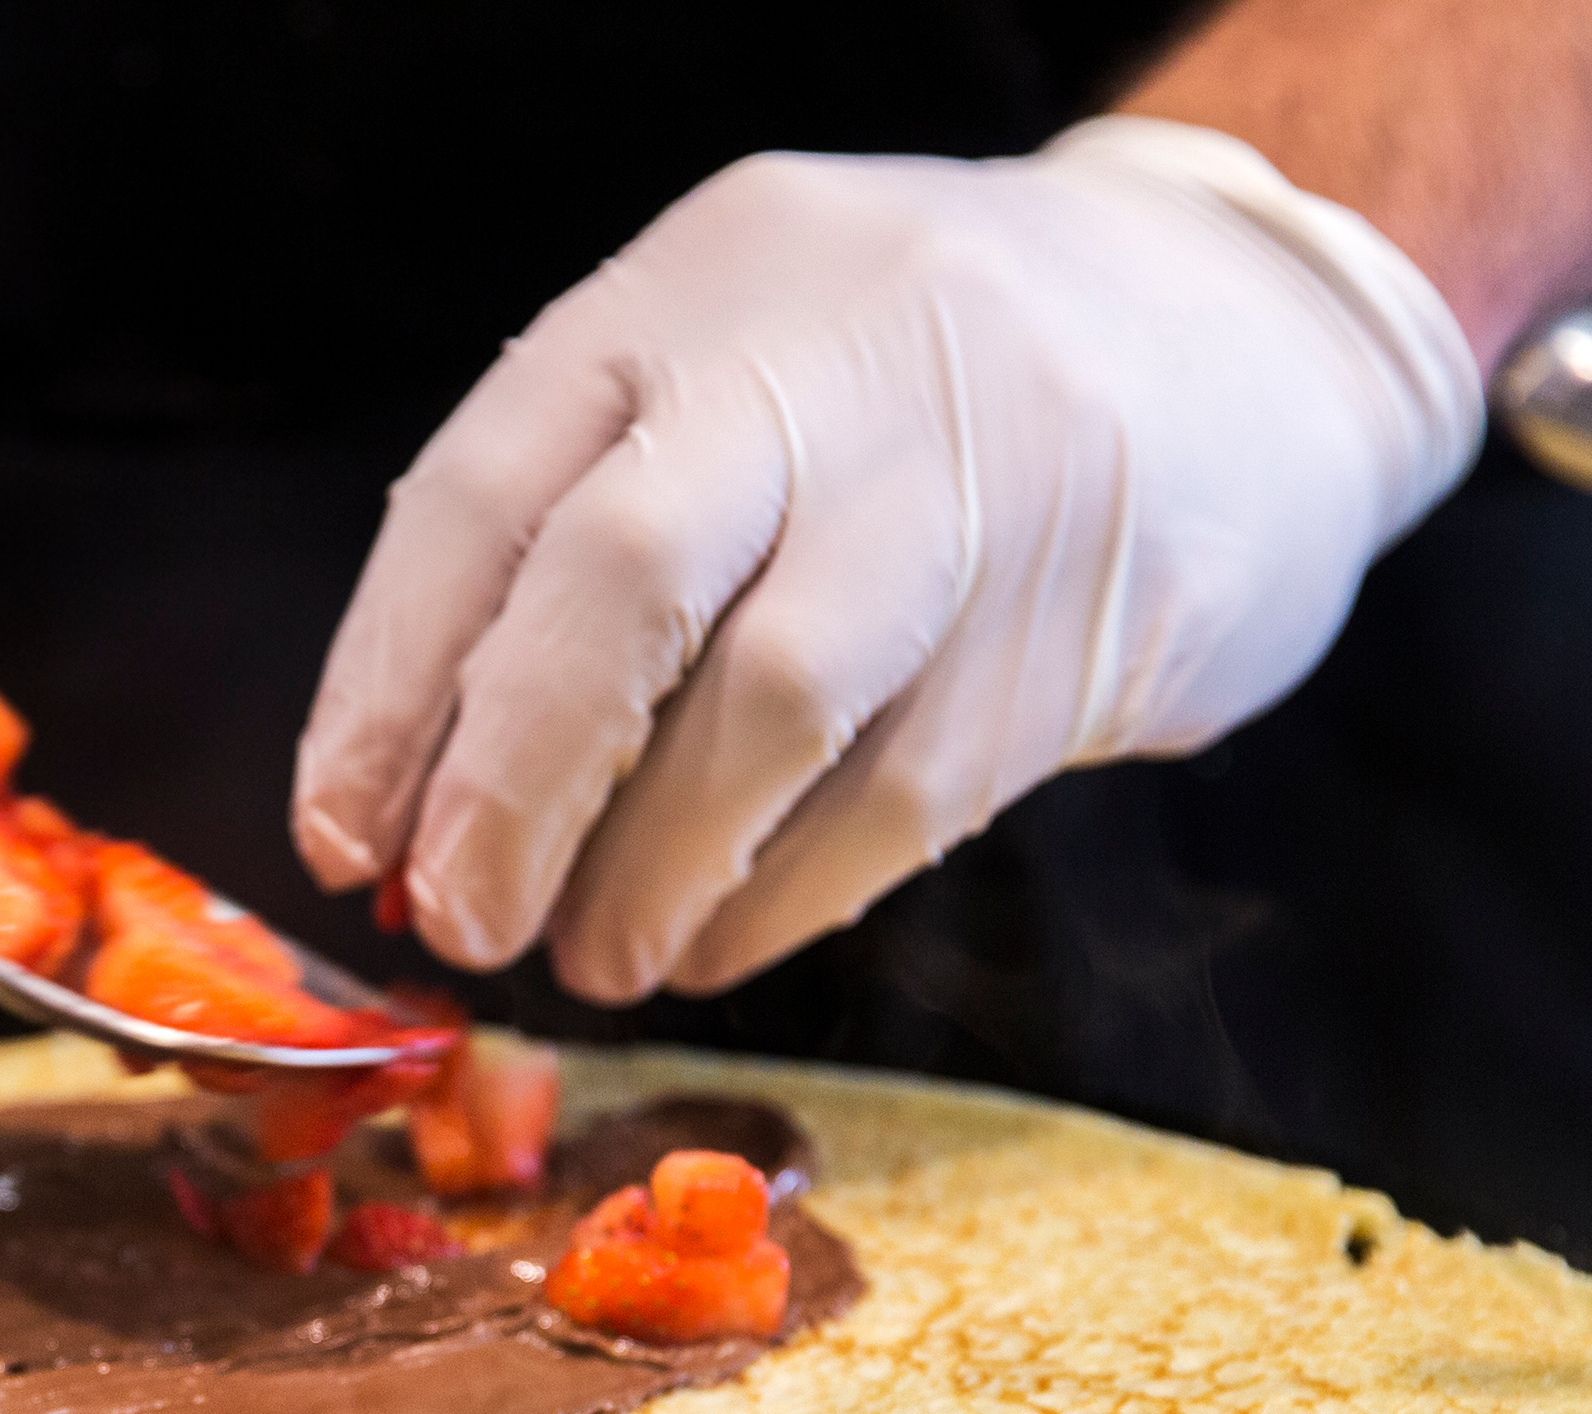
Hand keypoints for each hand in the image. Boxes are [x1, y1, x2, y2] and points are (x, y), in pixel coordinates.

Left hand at [290, 124, 1482, 1000]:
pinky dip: (775, 900)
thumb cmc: (918, 399)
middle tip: (460, 919)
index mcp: (700, 283)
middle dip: (512, 783)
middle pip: (621, 578)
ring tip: (596, 953)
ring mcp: (977, 479)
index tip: (341, 839)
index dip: (390, 689)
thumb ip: (582, 546)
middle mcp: (835, 356)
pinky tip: (714, 939)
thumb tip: (411, 812)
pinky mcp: (1082, 619)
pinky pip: (896, 799)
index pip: (487, 490)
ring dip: (648, 870)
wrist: (1250, 340)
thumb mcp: (740, 374)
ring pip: (769, 705)